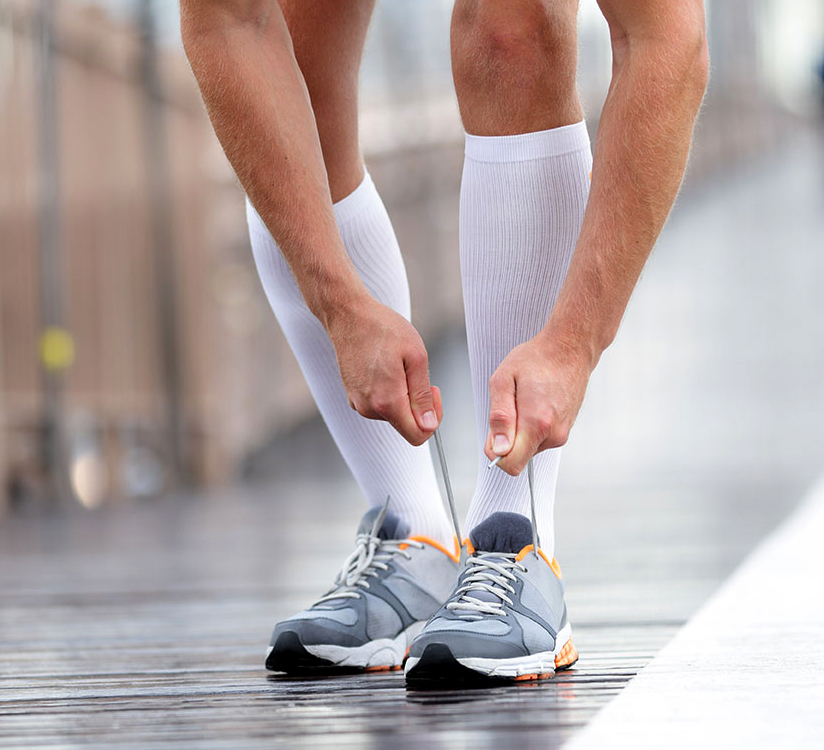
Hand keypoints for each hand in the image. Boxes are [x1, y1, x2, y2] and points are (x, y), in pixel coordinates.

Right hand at [327, 296, 441, 445]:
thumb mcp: (416, 357)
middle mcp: (368, 408)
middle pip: (405, 424)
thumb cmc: (382, 329)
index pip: (417, 435)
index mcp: (387, 401)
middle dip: (418, 404)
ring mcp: (358, 403)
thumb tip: (429, 425)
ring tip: (397, 364)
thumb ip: (423, 395)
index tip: (433, 392)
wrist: (348, 315)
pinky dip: (388, 392)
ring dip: (402, 395)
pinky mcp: (352, 396)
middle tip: (415, 371)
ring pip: (392, 414)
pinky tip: (385, 367)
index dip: (433, 419)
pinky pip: (379, 405)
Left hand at [484, 331, 593, 474]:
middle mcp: (553, 434)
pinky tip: (535, 401)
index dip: (496, 452)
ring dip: (520, 429)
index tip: (495, 432)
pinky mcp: (565, 429)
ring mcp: (562, 433)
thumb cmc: (537, 359)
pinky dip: (531, 425)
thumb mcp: (503, 381)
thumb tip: (499, 449)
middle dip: (508, 438)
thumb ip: (499, 418)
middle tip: (511, 406)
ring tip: (525, 400)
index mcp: (537, 424)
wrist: (569, 348)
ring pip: (529, 446)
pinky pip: (539, 437)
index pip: (511, 464)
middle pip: (519, 456)